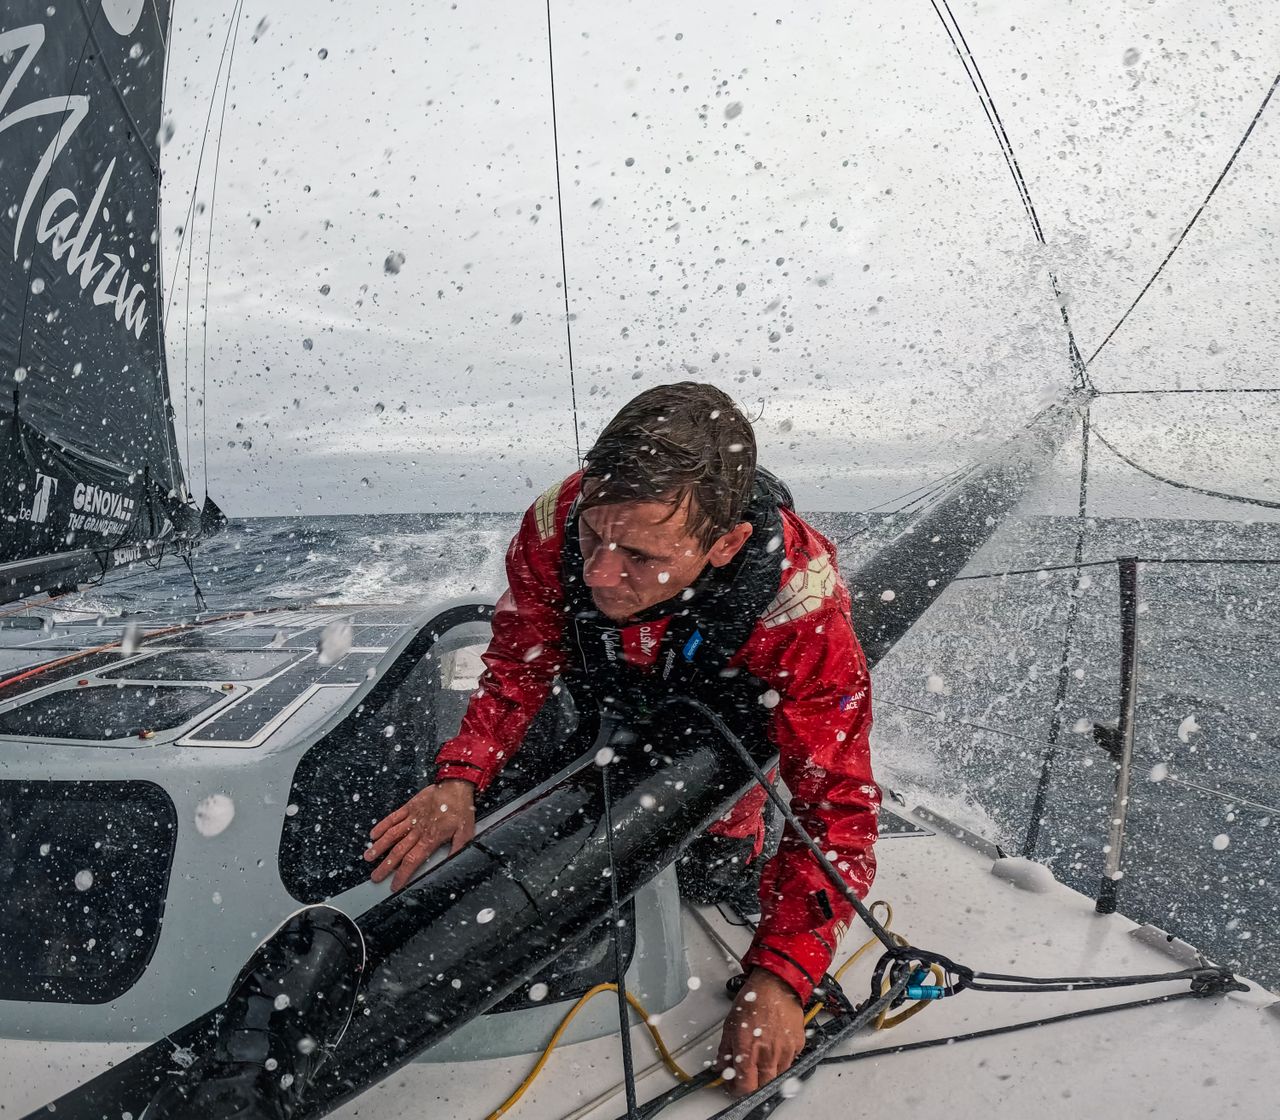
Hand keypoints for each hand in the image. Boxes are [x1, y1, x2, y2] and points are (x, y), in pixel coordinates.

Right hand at [363, 780, 475, 890]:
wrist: (456, 785)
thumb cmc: (461, 808)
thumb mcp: (466, 832)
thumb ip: (458, 849)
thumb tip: (452, 863)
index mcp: (431, 838)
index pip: (412, 861)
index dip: (402, 874)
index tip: (394, 885)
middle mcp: (418, 830)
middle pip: (398, 851)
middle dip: (385, 866)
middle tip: (375, 877)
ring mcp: (411, 818)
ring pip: (391, 835)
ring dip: (379, 847)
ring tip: (368, 857)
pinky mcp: (409, 807)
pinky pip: (393, 817)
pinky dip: (382, 826)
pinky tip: (373, 834)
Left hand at [715, 968, 805, 1096]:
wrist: (777, 984)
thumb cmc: (754, 998)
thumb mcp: (730, 1023)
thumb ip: (725, 1049)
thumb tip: (721, 1065)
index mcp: (748, 1048)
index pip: (744, 1086)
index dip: (737, 1090)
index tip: (733, 1085)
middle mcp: (768, 1053)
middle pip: (762, 1087)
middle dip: (752, 1085)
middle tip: (746, 1075)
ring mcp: (785, 1051)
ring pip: (777, 1077)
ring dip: (767, 1073)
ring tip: (760, 1057)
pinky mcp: (797, 1045)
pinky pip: (789, 1062)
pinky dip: (781, 1060)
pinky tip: (774, 1046)